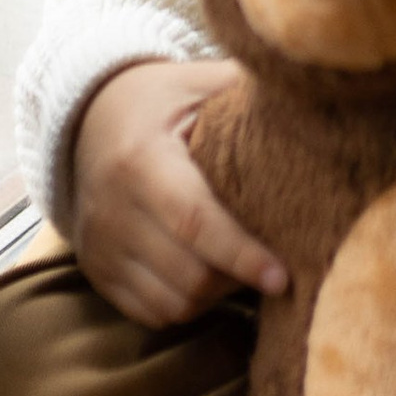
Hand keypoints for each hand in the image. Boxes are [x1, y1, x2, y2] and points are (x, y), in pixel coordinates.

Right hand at [69, 57, 286, 325]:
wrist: (89, 118)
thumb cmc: (161, 100)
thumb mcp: (197, 83)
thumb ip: (244, 92)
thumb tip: (307, 89)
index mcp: (141, 158)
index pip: (194, 220)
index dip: (242, 253)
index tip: (283, 276)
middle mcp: (112, 209)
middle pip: (188, 274)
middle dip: (238, 278)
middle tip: (274, 265)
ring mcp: (100, 247)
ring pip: (173, 303)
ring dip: (216, 296)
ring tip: (241, 268)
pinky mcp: (96, 272)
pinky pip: (151, 313)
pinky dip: (186, 305)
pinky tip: (209, 277)